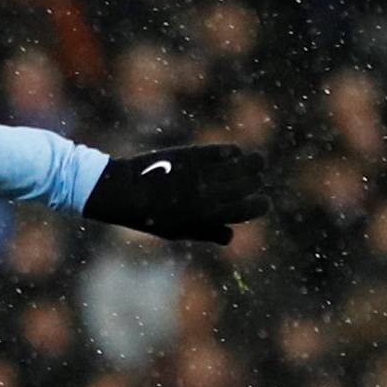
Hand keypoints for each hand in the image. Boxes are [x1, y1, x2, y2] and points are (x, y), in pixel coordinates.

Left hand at [84, 144, 268, 244]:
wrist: (125, 191)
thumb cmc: (151, 217)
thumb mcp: (178, 232)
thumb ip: (207, 233)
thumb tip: (231, 236)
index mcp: (208, 216)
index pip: (251, 208)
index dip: (261, 204)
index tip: (260, 202)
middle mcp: (210, 193)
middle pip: (252, 184)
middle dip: (256, 183)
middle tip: (252, 182)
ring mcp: (204, 172)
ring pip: (247, 163)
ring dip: (253, 164)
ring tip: (251, 165)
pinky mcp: (196, 154)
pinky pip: (228, 151)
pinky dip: (234, 153)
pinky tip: (231, 156)